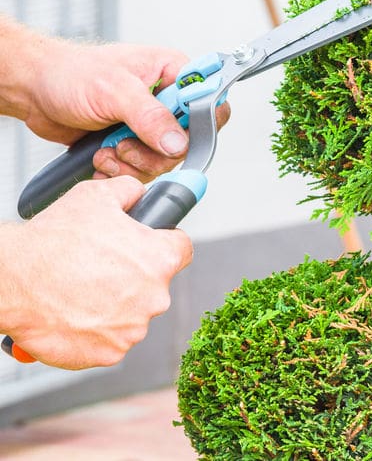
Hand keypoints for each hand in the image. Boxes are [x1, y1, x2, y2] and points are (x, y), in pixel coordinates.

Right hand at [0, 177, 192, 368]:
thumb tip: (140, 194)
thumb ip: (129, 191)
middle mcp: (155, 296)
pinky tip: (75, 313)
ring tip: (81, 290)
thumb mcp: (97, 195)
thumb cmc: (53, 241)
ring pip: (132, 314)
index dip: (164, 242)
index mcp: (160, 258)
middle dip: (133, 276)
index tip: (150, 244)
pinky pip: (111, 340)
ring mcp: (133, 328)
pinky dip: (96, 331)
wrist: (12, 281)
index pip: (181, 249)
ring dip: (114, 305)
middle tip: (101, 268)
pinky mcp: (110, 353)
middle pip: (155, 284)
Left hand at [21, 37, 229, 180]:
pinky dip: (121, 170)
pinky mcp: (135, 143)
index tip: (176, 136)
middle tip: (126, 144)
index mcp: (173, 73)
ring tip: (108, 149)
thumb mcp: (114, 90)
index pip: (209, 100)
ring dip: (133, 162)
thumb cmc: (71, 74)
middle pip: (188, 140)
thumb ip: (150, 116)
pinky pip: (143, 169)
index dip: (199, 123)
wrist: (36, 91)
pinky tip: (102, 156)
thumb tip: (178, 142)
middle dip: (154, 151)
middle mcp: (167, 99)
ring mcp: (151, 124)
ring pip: (165, 160)